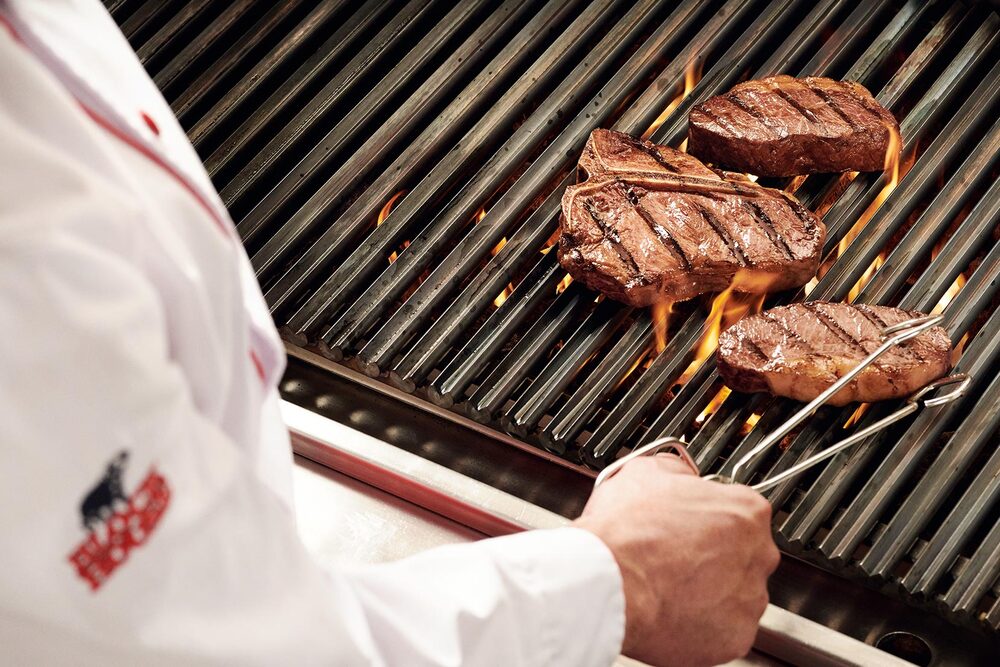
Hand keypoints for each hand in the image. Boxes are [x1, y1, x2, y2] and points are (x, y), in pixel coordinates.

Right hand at [574, 455, 779, 666]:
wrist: (607, 580)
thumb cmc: (626, 531)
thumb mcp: (645, 472)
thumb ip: (677, 471)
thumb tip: (679, 476)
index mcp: (745, 510)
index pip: (740, 510)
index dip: (708, 516)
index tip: (689, 523)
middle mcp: (759, 555)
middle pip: (743, 553)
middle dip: (714, 555)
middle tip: (676, 554)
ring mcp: (749, 599)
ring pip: (736, 593)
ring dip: (709, 590)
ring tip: (668, 584)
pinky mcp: (736, 637)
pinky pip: (724, 628)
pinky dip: (702, 623)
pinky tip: (672, 608)